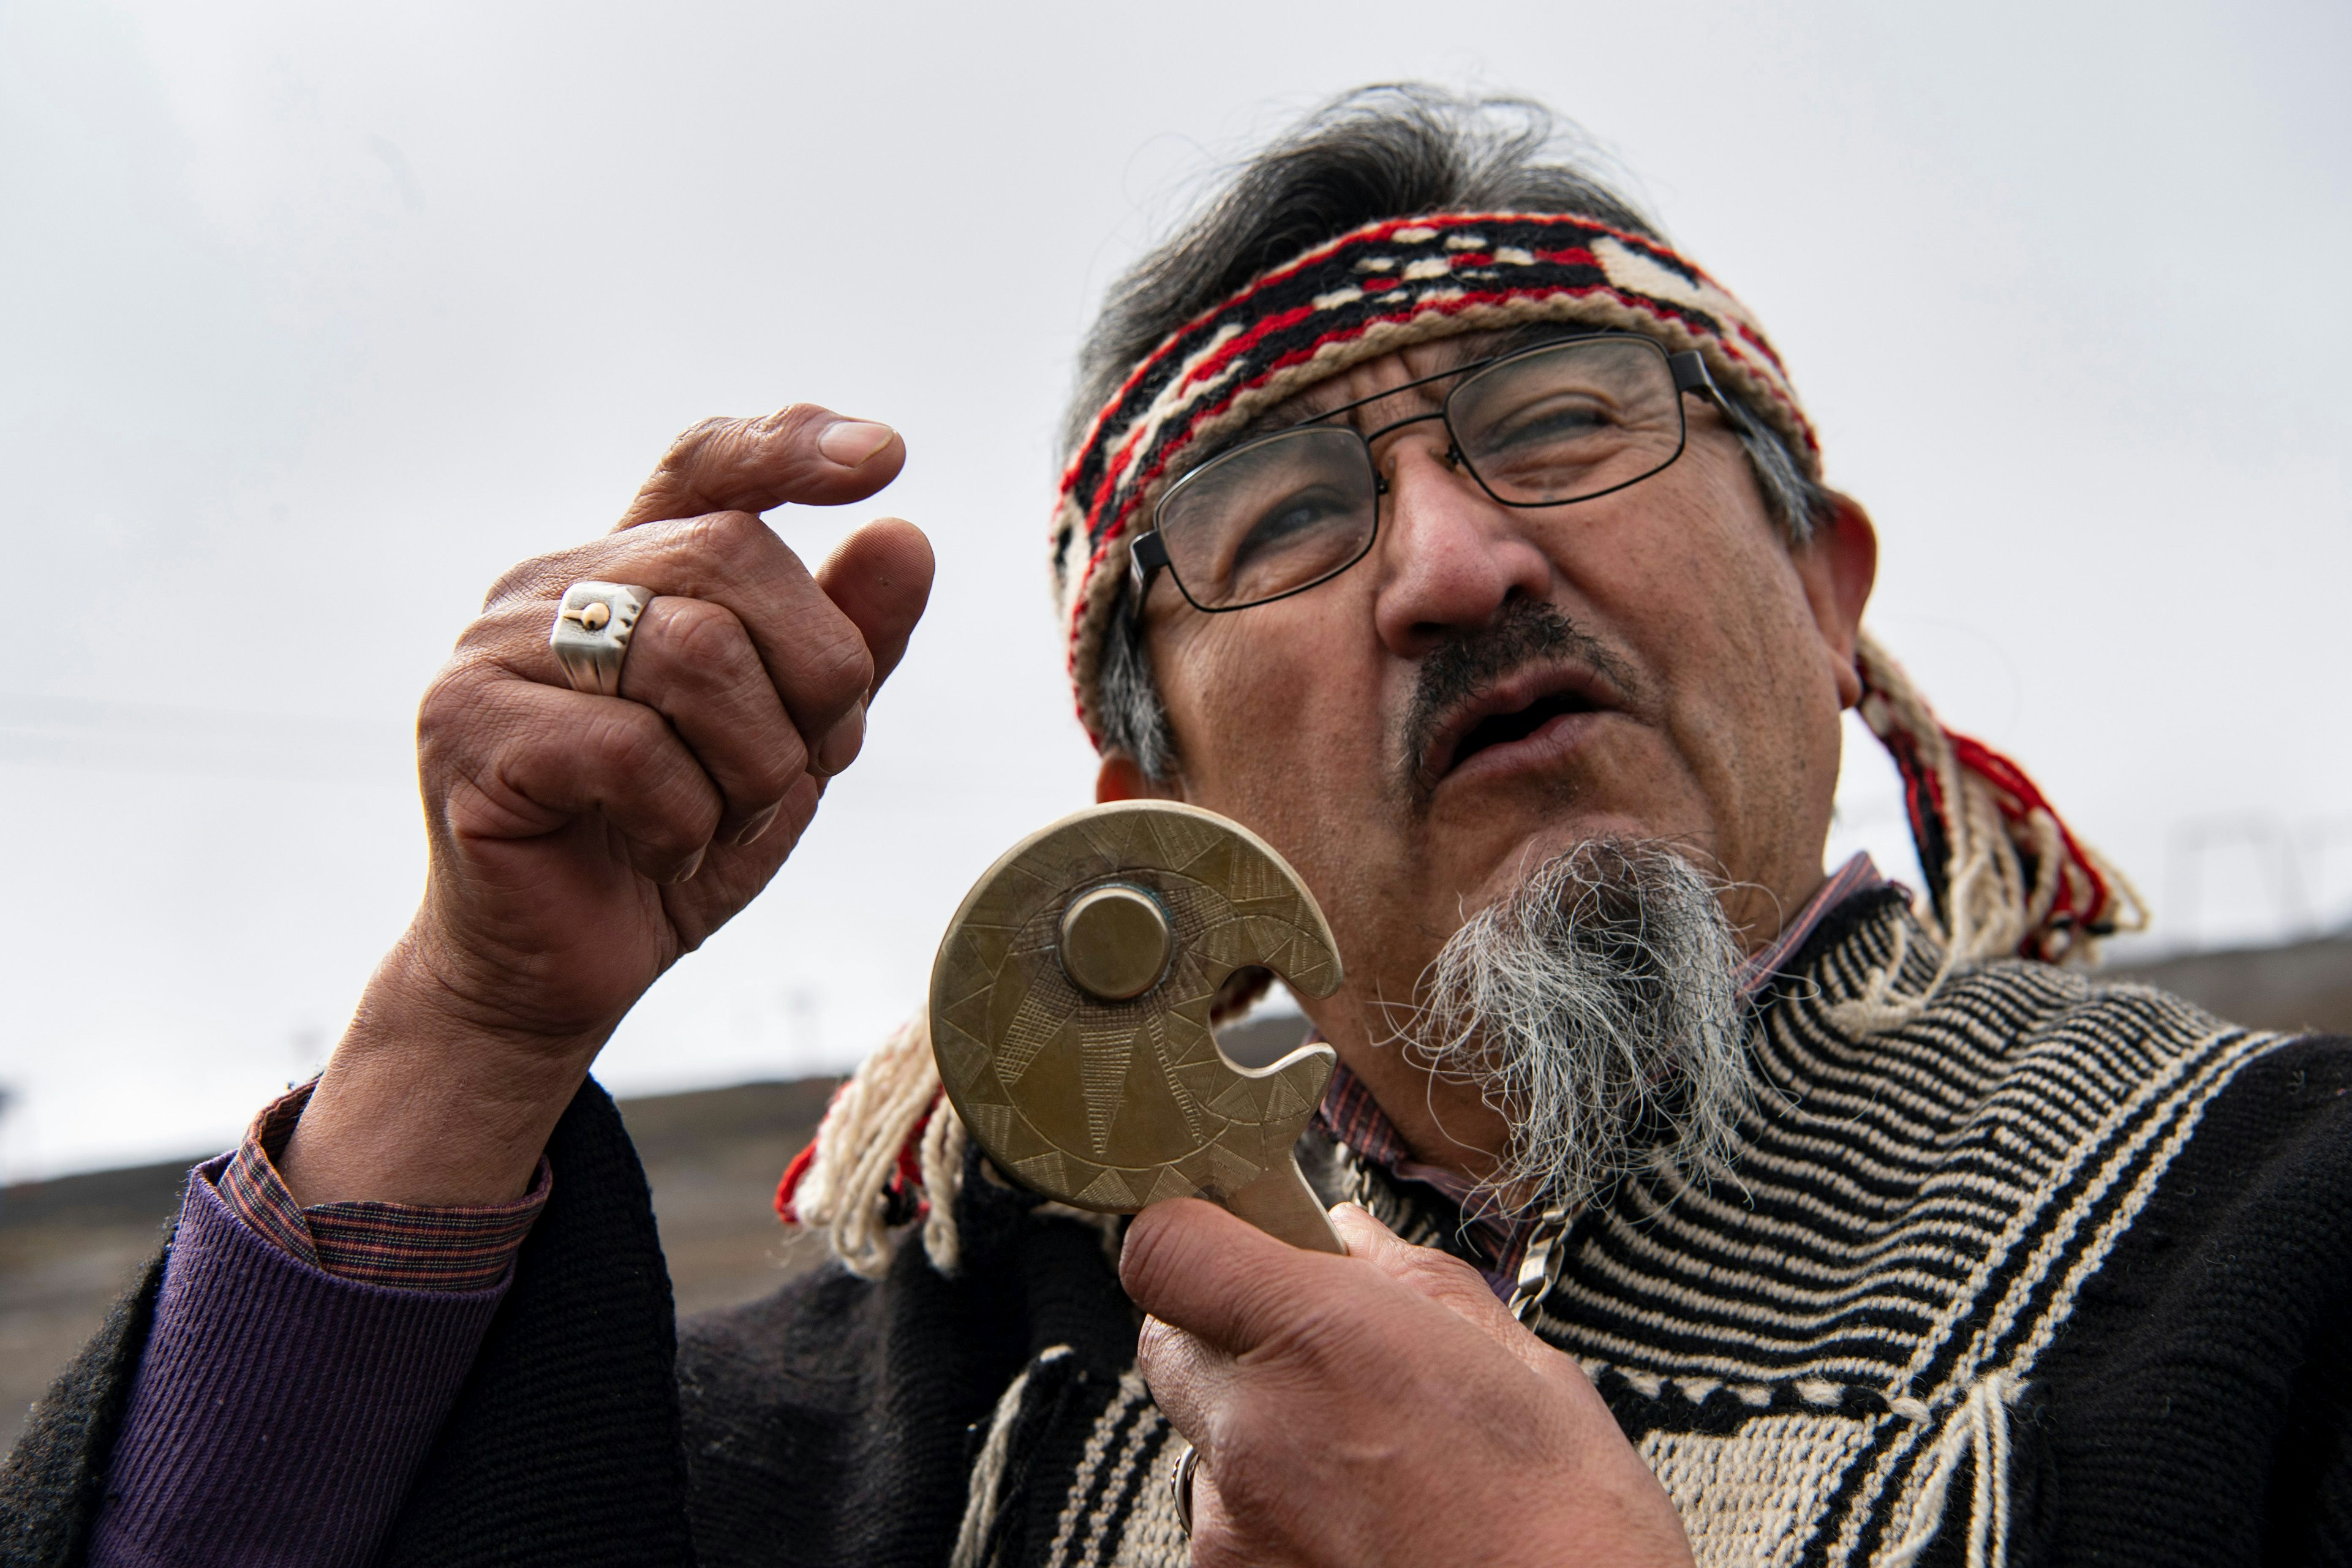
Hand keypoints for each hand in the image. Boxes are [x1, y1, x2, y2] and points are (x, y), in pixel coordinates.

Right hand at [281, 406, 932, 1204]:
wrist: (561, 974)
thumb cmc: (672, 845)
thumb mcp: (792, 743)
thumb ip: (847, 644)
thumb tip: (908, 537)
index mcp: (627, 567)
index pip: (710, 461)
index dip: (793, 445)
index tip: (888, 458)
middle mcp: (552, 583)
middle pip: (733, 556)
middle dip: (814, 674)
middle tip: (797, 769)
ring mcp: (495, 650)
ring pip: (694, 654)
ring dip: (753, 765)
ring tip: (720, 821)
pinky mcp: (466, 729)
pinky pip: (632, 750)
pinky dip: (684, 821)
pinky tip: (659, 852)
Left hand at [1121, 1199, 1692, 1567]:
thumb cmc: (1568, 1525)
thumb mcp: (1521, 1368)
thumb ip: (1415, 1284)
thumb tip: (1352, 1233)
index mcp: (1318, 1338)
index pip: (1166, 1250)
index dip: (1197, 1240)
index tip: (1242, 1249)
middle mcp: (1253, 1429)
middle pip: (1171, 1344)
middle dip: (1230, 1337)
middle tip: (1324, 1367)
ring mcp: (1232, 1524)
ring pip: (1206, 1442)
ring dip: (1261, 1440)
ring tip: (1370, 1477)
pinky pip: (1227, 1525)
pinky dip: (1273, 1521)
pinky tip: (1360, 1535)